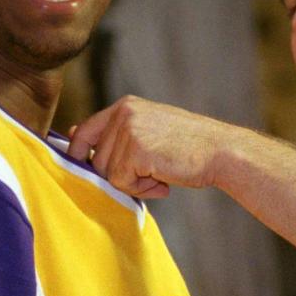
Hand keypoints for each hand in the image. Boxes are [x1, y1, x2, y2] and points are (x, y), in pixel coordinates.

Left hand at [68, 97, 234, 198]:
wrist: (221, 152)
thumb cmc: (189, 148)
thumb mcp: (150, 132)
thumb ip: (117, 135)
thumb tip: (74, 135)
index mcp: (125, 106)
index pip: (85, 130)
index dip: (79, 154)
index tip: (85, 170)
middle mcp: (123, 113)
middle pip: (95, 159)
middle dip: (118, 176)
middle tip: (151, 175)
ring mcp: (128, 130)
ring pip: (107, 174)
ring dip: (132, 184)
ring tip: (160, 176)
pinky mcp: (135, 150)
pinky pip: (121, 182)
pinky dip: (141, 190)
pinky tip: (163, 181)